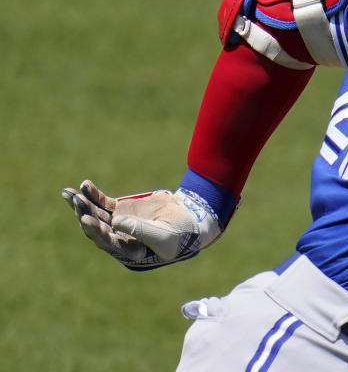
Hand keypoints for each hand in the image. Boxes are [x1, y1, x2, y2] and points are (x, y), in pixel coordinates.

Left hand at [61, 180, 221, 269]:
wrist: (191, 221)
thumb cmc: (181, 234)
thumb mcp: (164, 235)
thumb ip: (140, 230)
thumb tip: (115, 221)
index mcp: (127, 251)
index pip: (106, 241)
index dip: (95, 231)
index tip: (86, 220)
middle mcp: (118, 238)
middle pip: (95, 227)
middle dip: (85, 214)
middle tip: (76, 201)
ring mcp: (118, 223)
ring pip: (95, 214)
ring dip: (82, 204)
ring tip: (69, 193)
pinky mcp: (120, 210)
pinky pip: (102, 203)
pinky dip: (93, 194)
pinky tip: (85, 185)